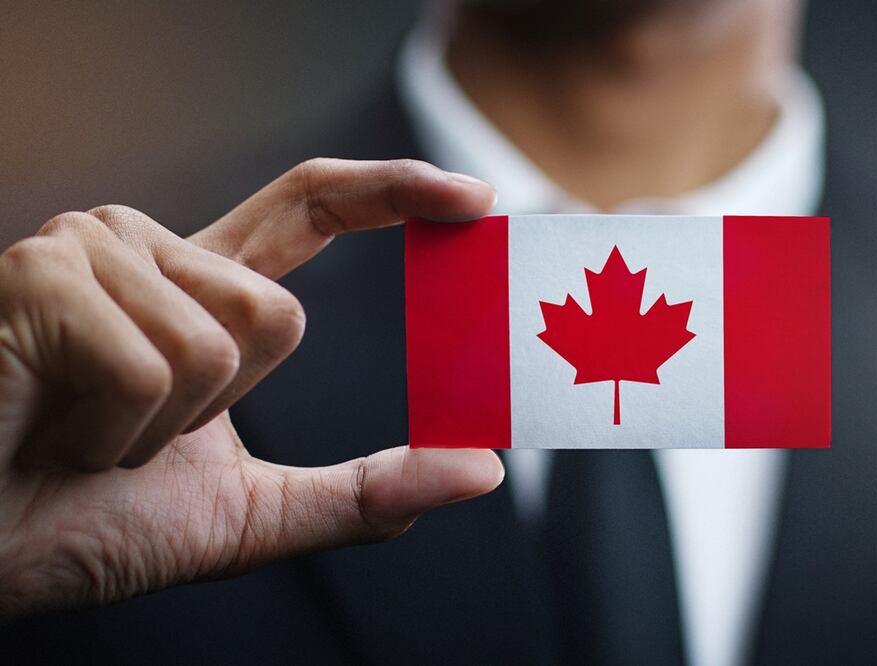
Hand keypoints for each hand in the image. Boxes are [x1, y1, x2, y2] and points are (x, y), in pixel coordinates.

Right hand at [0, 159, 502, 617]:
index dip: (394, 191)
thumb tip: (480, 470)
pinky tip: (51, 429)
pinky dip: (115, 435)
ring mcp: (89, 251)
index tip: (473, 198)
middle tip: (130, 436)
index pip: (311, 206)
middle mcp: (145, 248)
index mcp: (197, 288)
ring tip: (83, 433)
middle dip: (221, 411)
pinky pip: (153, 366)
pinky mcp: (42, 275)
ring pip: (223, 340)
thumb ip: (364, 492)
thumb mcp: (250, 515)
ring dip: (162, 429)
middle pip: (280, 312)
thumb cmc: (83, 522)